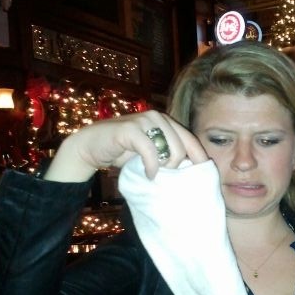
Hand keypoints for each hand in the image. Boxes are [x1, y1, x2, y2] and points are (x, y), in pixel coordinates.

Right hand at [44, 110, 208, 181]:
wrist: (91, 147)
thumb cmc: (123, 153)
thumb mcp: (150, 154)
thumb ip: (167, 155)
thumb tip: (192, 171)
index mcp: (166, 122)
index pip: (191, 139)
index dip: (199, 158)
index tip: (203, 176)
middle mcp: (158, 117)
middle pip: (183, 147)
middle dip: (178, 166)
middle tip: (165, 177)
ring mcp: (144, 120)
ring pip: (171, 148)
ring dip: (165, 167)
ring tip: (156, 175)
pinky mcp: (131, 129)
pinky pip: (151, 151)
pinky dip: (152, 166)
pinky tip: (149, 175)